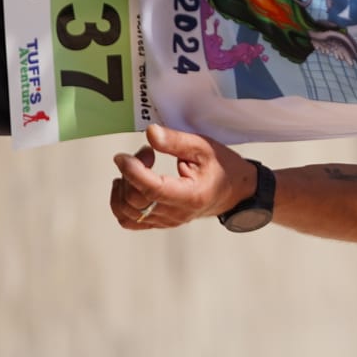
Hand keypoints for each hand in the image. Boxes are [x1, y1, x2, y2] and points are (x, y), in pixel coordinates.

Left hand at [108, 124, 255, 230]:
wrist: (236, 191)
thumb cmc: (223, 168)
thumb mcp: (203, 147)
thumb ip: (175, 141)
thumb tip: (150, 134)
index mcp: (191, 196)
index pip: (153, 190)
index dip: (133, 172)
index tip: (122, 156)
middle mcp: (177, 213)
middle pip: (136, 200)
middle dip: (131, 172)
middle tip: (146, 152)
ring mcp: (167, 221)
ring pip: (127, 213)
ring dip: (123, 187)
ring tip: (137, 167)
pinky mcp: (160, 222)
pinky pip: (129, 221)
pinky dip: (120, 204)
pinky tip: (127, 186)